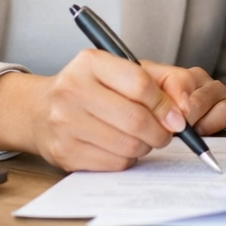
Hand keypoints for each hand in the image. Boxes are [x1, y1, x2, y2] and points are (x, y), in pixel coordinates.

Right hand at [30, 52, 225, 171]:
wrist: (41, 110)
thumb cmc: (92, 88)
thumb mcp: (123, 70)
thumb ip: (162, 81)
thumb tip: (184, 110)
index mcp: (90, 62)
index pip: (140, 84)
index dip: (165, 105)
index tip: (177, 117)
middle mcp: (72, 90)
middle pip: (135, 119)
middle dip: (160, 131)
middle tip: (166, 133)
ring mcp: (64, 123)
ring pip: (127, 145)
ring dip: (145, 146)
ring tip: (142, 138)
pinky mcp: (64, 152)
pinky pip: (113, 163)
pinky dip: (128, 158)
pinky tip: (121, 147)